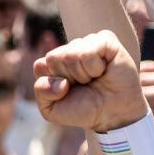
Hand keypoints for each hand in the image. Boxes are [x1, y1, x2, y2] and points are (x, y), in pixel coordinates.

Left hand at [34, 31, 148, 131]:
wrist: (113, 114)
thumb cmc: (84, 109)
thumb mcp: (52, 109)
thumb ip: (41, 91)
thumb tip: (60, 80)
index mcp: (54, 63)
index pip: (40, 66)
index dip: (52, 85)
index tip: (66, 92)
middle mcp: (70, 49)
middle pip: (53, 58)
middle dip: (68, 79)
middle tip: (84, 86)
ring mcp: (87, 42)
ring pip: (70, 55)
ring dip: (83, 75)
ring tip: (95, 79)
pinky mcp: (105, 39)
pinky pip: (89, 51)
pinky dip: (94, 67)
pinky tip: (103, 70)